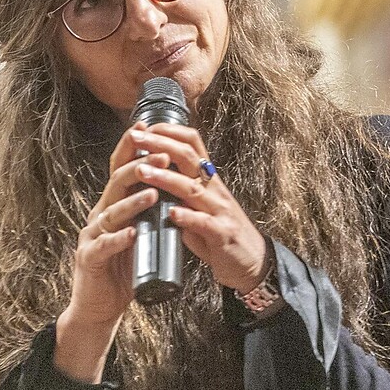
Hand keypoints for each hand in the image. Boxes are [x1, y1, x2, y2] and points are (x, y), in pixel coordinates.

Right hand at [53, 127, 165, 381]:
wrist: (99, 306)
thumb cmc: (121, 267)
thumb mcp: (138, 232)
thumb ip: (148, 212)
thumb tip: (173, 185)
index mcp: (112, 205)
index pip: (120, 170)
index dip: (131, 148)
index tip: (146, 127)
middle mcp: (100, 214)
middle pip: (116, 184)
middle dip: (139, 167)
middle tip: (161, 156)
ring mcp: (92, 236)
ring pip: (112, 213)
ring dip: (133, 202)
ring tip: (154, 193)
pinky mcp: (90, 259)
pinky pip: (104, 246)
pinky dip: (119, 239)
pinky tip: (132, 234)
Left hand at [126, 123, 268, 292]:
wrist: (253, 262)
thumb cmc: (221, 232)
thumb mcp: (201, 205)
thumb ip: (181, 190)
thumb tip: (154, 175)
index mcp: (208, 179)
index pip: (192, 143)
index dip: (169, 131)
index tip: (145, 127)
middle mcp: (215, 189)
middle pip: (189, 157)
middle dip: (160, 145)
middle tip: (136, 138)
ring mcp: (220, 211)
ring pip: (192, 188)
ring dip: (165, 178)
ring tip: (142, 171)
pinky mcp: (223, 235)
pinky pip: (204, 223)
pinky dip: (187, 217)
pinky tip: (171, 213)